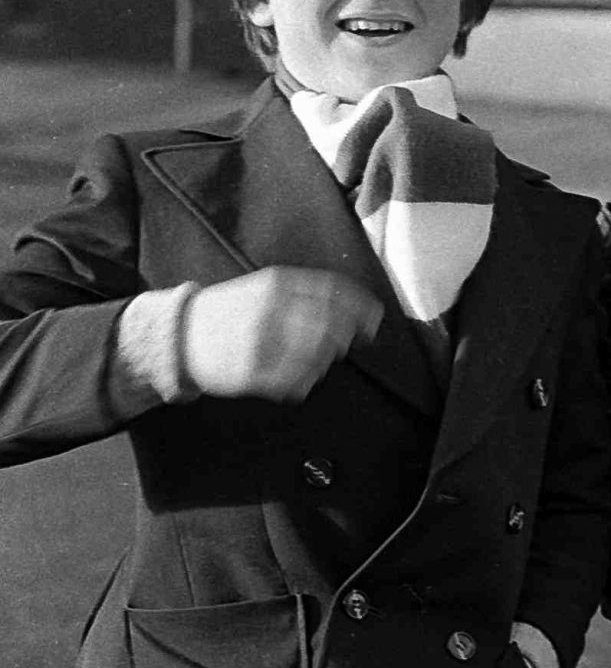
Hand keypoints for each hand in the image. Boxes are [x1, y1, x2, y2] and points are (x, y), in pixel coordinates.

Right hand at [181, 267, 381, 400]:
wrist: (179, 336)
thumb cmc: (226, 313)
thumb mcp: (260, 288)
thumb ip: (303, 294)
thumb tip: (352, 311)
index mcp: (276, 285)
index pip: (333, 292)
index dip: (360, 307)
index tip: (374, 319)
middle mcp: (272, 310)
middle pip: (332, 326)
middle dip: (343, 338)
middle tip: (340, 344)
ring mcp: (264, 343)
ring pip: (319, 357)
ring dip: (322, 362)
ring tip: (305, 359)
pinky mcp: (255, 373)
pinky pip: (299, 383)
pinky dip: (304, 382)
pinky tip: (292, 376)